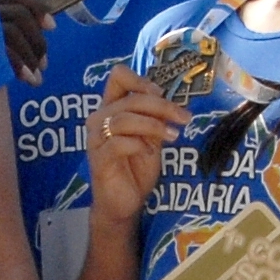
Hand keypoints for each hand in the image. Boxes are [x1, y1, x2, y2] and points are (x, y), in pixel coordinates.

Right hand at [0, 0, 51, 85]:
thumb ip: (16, 31)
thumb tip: (50, 27)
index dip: (37, 7)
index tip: (53, 27)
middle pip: (19, 15)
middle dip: (38, 41)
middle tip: (44, 65)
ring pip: (13, 31)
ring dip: (31, 56)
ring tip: (37, 79)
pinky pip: (2, 51)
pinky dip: (20, 66)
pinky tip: (28, 80)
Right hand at [82, 63, 183, 220]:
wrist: (124, 203)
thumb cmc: (136, 168)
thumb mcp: (152, 138)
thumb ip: (155, 118)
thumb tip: (170, 102)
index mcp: (111, 108)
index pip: (118, 77)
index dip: (141, 80)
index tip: (162, 94)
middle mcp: (99, 118)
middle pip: (130, 99)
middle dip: (161, 106)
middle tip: (183, 118)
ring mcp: (96, 139)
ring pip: (124, 119)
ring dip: (153, 126)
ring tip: (172, 137)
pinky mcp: (99, 159)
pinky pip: (119, 143)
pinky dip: (139, 145)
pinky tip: (150, 153)